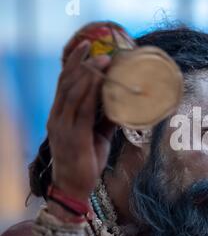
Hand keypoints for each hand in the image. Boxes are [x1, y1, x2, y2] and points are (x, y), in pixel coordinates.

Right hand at [47, 40, 114, 200]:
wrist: (75, 187)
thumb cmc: (86, 162)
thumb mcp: (98, 136)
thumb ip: (106, 119)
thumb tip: (122, 104)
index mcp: (61, 115)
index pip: (64, 83)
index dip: (73, 64)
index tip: (85, 47)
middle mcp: (58, 117)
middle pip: (67, 82)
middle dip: (81, 63)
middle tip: (96, 48)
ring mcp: (62, 125)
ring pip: (73, 91)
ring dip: (88, 74)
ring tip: (102, 61)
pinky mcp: (73, 135)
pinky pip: (81, 109)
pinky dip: (90, 92)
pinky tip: (100, 82)